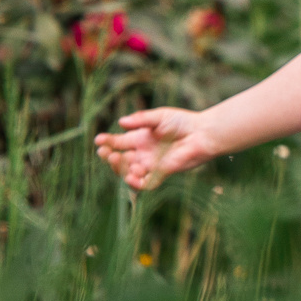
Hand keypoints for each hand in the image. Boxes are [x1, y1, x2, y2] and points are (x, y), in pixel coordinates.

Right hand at [95, 107, 209, 190]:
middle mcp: (143, 153)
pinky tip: (131, 176)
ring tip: (120, 159)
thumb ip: (140, 120)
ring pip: (129, 173)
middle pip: (120, 160)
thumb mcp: (159, 116)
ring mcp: (151, 165)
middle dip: (110, 157)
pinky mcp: (162, 173)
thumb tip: (121, 122)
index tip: (98, 140)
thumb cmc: (182, 122)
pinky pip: (146, 184)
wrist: (202, 133)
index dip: (107, 142)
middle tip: (106, 153)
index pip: (118, 143)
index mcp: (140, 139)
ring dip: (121, 169)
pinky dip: (137, 183)